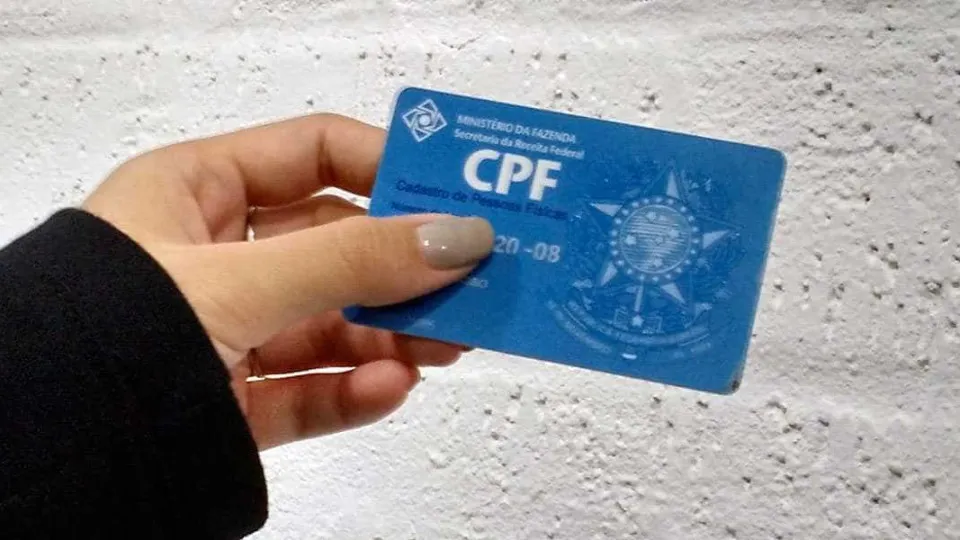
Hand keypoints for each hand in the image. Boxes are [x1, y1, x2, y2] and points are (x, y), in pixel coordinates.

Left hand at [82, 114, 492, 449]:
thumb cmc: (107, 337)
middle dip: (402, 266)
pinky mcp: (232, 402)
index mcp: (193, 193)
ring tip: (450, 340)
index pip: (311, 155)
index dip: (383, 168)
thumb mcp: (238, 283)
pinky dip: (354, 389)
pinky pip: (308, 390)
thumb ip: (351, 261)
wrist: (42, 462)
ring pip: (330, 323)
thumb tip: (456, 238)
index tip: (450, 195)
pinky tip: (393, 385)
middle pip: (334, 246)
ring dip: (393, 333)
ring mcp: (224, 332)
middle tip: (469, 278)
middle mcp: (212, 257)